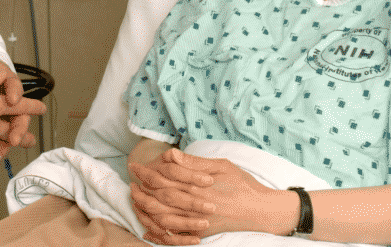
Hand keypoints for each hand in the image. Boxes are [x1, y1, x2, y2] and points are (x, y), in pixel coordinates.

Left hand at [130, 149, 294, 241]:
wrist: (260, 210)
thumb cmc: (242, 184)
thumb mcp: (221, 166)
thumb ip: (194, 163)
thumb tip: (171, 155)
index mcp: (197, 186)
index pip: (163, 178)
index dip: (146, 172)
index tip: (135, 166)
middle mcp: (194, 204)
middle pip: (159, 198)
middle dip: (141, 189)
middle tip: (130, 182)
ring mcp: (196, 221)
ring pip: (162, 217)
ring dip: (145, 208)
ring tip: (136, 200)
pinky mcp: (201, 233)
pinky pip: (174, 235)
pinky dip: (159, 232)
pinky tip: (149, 226)